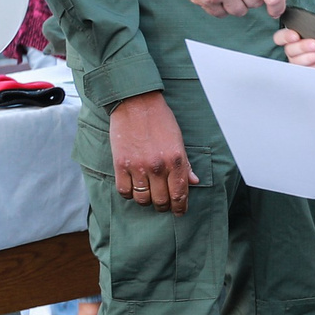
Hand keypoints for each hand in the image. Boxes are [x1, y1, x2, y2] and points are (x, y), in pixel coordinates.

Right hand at [109, 91, 196, 215]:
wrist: (136, 103)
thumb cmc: (160, 119)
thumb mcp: (178, 140)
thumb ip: (185, 163)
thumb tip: (193, 181)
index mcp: (176, 160)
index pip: (180, 194)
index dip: (180, 207)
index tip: (179, 211)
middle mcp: (158, 167)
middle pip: (161, 201)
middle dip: (164, 206)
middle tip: (163, 204)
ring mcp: (138, 167)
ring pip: (143, 199)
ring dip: (146, 201)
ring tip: (148, 195)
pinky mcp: (121, 165)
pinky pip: (125, 191)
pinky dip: (129, 194)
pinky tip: (133, 187)